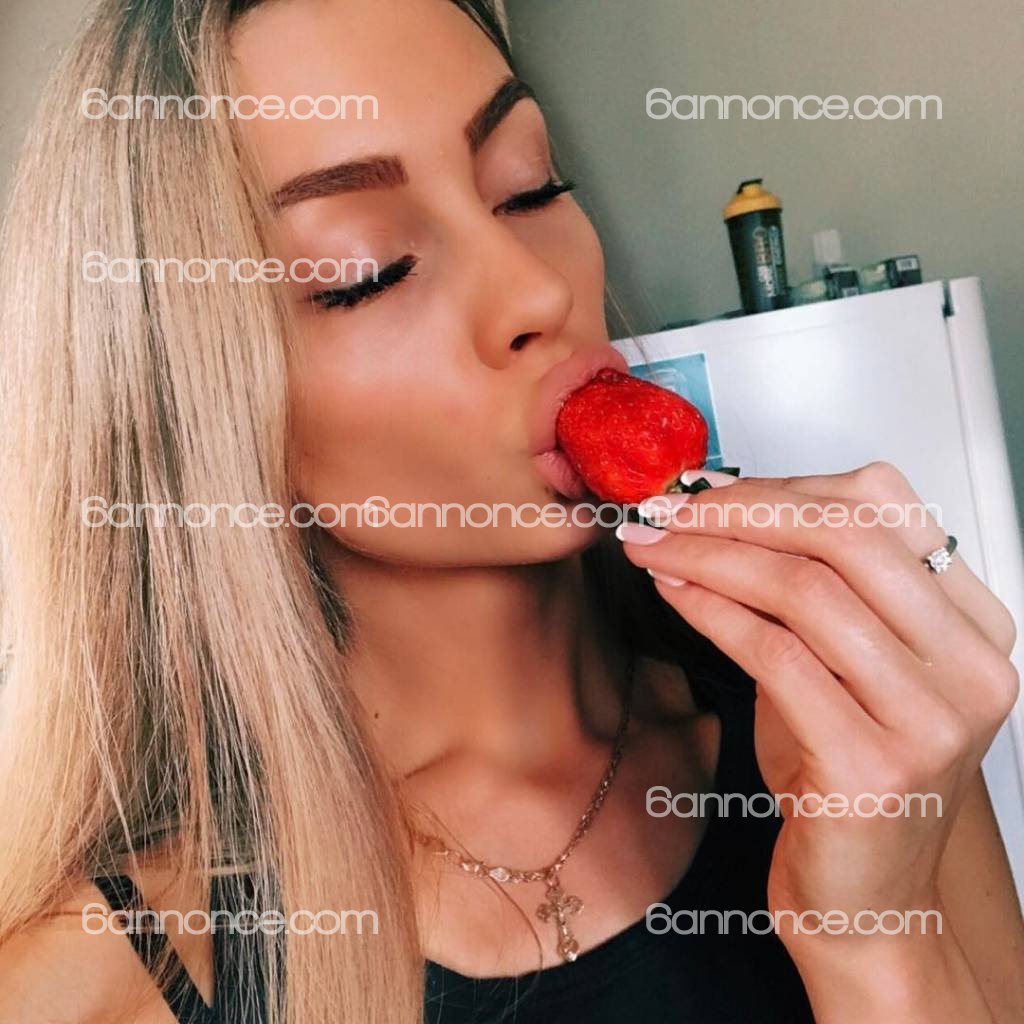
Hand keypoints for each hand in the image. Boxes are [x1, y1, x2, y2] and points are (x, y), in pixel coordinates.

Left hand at [616, 461, 1018, 942]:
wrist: (865, 898)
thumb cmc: (845, 773)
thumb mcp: (842, 661)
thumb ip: (807, 583)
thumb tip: (718, 505)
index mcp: (974, 626)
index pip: (885, 506)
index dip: (784, 485)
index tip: (707, 488)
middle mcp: (972, 666)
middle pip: (844, 536)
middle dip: (737, 511)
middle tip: (665, 511)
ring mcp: (932, 719)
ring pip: (803, 590)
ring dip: (709, 556)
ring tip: (652, 547)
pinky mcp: (875, 766)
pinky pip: (774, 654)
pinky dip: (709, 610)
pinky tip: (671, 593)